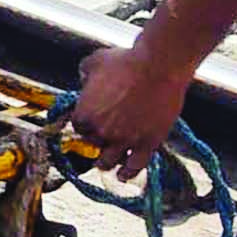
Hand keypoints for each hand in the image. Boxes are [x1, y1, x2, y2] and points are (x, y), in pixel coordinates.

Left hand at [66, 34, 192, 170]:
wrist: (158, 67)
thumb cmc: (127, 61)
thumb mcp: (95, 61)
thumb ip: (84, 73)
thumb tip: (84, 80)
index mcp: (85, 114)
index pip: (77, 128)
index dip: (84, 124)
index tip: (90, 122)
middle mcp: (102, 132)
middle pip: (92, 145)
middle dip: (96, 140)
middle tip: (101, 138)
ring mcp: (124, 141)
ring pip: (108, 163)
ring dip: (105, 162)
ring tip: (106, 163)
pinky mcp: (146, 144)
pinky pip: (134, 167)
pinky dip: (127, 173)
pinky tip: (124, 175)